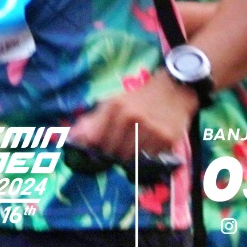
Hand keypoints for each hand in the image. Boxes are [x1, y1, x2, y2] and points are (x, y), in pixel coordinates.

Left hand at [68, 70, 194, 158]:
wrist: (176, 88)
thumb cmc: (141, 97)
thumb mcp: (114, 102)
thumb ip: (92, 121)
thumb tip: (71, 138)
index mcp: (115, 107)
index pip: (96, 141)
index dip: (96, 148)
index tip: (100, 150)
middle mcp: (132, 118)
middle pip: (113, 153)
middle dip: (116, 152)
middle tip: (125, 142)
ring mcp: (150, 129)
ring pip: (131, 158)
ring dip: (132, 155)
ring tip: (138, 142)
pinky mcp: (167, 139)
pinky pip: (150, 158)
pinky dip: (149, 155)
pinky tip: (152, 142)